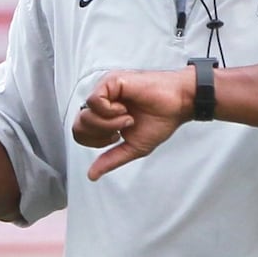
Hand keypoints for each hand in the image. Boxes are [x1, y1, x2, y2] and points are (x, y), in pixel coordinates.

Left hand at [73, 68, 191, 179]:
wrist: (179, 103)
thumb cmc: (161, 119)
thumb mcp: (133, 146)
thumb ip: (111, 159)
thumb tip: (92, 175)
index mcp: (104, 114)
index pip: (80, 132)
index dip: (95, 141)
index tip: (116, 137)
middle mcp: (102, 101)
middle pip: (78, 125)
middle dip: (100, 134)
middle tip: (119, 131)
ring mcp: (105, 90)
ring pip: (85, 114)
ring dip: (109, 123)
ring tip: (127, 118)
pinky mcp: (110, 81)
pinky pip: (95, 101)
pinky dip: (110, 112)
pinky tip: (125, 109)